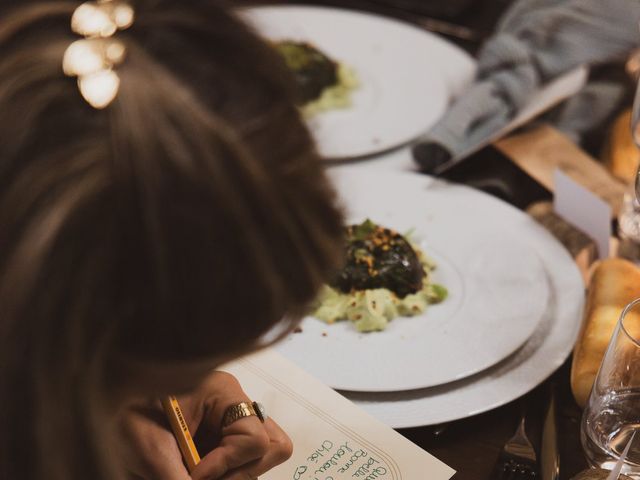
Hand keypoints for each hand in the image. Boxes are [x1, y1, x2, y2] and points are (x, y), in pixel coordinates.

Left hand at [119, 371, 292, 479]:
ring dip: (236, 474)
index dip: (227, 463)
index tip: (195, 474)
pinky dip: (227, 474)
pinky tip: (198, 472)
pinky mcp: (222, 438)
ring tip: (199, 474)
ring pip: (265, 455)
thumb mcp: (150, 449)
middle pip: (274, 445)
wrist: (98, 408)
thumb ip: (178, 479)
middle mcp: (235, 405)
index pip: (255, 437)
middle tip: (202, 477)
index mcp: (224, 392)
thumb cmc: (122, 413)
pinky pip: (244, 464)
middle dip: (241, 471)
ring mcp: (231, 421)